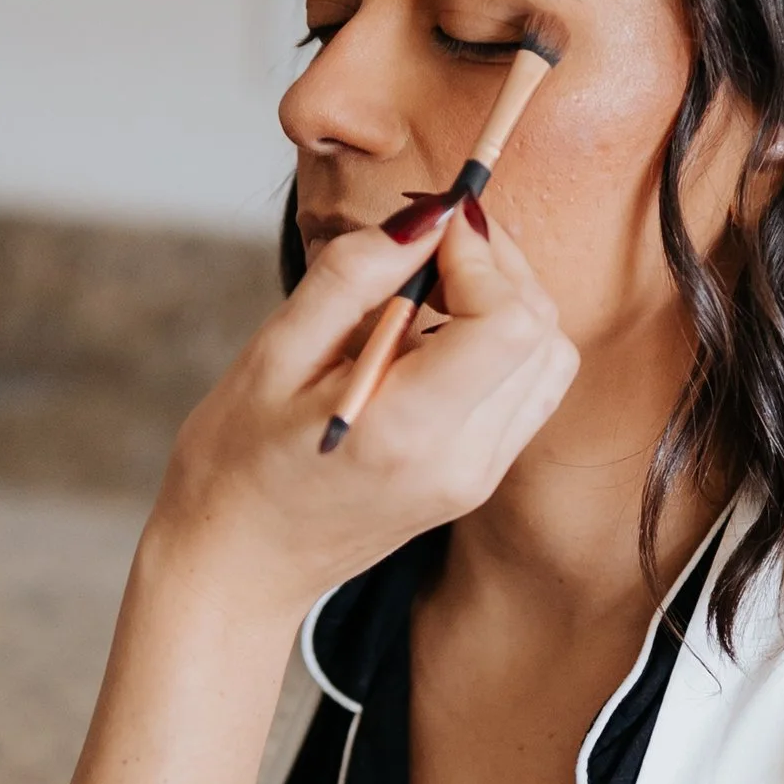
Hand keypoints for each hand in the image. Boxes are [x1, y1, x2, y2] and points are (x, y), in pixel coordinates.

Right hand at [148, 202, 575, 626]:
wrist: (239, 565)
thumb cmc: (235, 462)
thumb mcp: (271, 354)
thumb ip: (352, 278)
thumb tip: (424, 217)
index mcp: (406, 431)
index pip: (509, 322)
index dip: (482, 256)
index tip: (429, 230)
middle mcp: (461, 461)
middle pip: (542, 332)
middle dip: (499, 265)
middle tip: (430, 242)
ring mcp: (478, 477)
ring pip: (549, 358)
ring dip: (506, 301)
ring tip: (432, 286)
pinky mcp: (479, 479)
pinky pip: (528, 390)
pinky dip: (502, 342)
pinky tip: (439, 333)